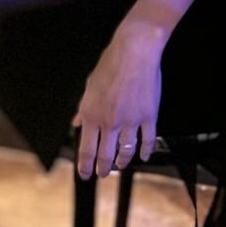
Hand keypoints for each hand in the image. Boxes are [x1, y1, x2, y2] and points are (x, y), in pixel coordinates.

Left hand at [73, 21, 163, 179]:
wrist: (134, 52)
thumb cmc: (110, 65)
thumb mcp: (90, 86)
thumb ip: (84, 109)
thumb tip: (77, 122)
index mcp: (92, 114)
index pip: (86, 148)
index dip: (84, 165)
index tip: (84, 174)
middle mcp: (109, 121)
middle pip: (105, 155)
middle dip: (103, 169)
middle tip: (103, 174)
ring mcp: (130, 121)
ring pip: (126, 151)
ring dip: (122, 161)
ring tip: (120, 165)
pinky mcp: (148, 117)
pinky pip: (147, 140)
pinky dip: (145, 151)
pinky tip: (143, 156)